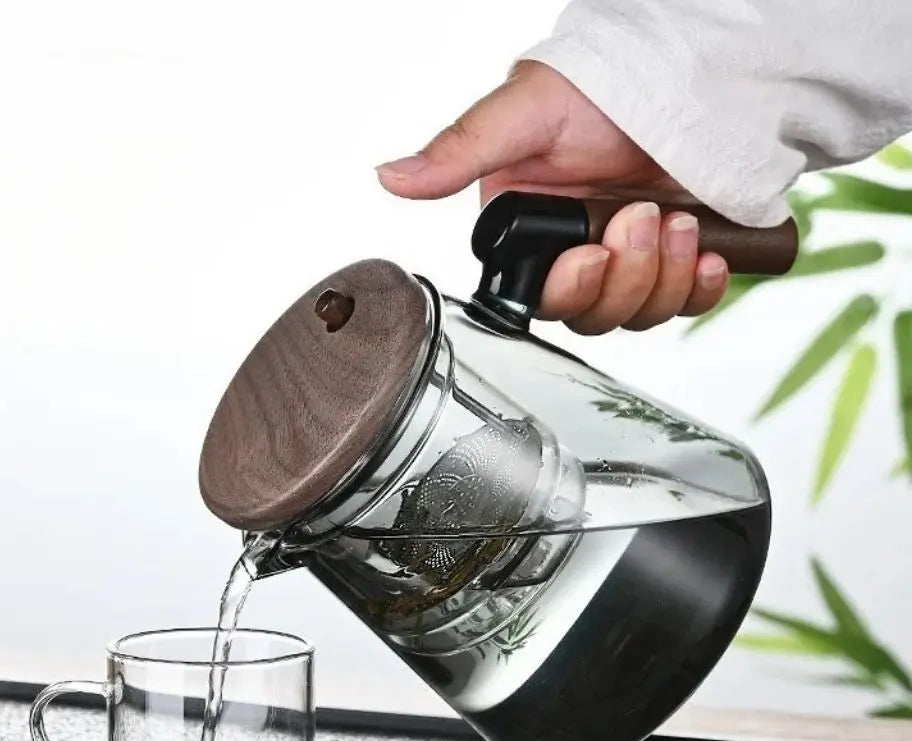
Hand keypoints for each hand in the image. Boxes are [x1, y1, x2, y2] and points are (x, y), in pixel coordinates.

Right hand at [376, 61, 728, 333]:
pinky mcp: (673, 261)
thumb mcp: (523, 113)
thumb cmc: (597, 84)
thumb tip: (390, 177)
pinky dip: (699, 287)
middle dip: (625, 277)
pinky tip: (708, 253)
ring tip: (679, 221)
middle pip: (592, 314)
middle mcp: (573, 254)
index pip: (542, 297)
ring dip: (665, 277)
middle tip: (642, 221)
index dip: (570, 290)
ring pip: (638, 313)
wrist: (681, 68)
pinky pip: (685, 302)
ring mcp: (626, 260)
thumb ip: (460, 152)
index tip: (591, 257)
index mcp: (530, 233)